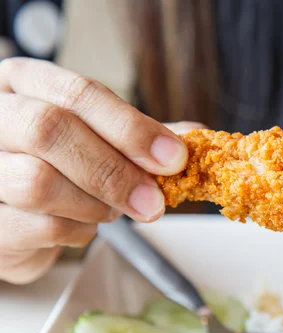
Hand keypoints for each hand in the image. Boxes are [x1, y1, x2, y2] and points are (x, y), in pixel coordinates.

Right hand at [0, 58, 195, 283]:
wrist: (13, 210)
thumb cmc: (58, 163)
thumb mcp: (98, 137)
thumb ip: (142, 136)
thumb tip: (197, 137)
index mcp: (26, 83)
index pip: (78, 93)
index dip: (132, 128)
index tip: (173, 158)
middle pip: (50, 130)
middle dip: (114, 171)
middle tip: (153, 201)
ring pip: (39, 181)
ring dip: (94, 204)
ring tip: (111, 209)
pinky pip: (36, 225)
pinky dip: (75, 231)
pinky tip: (82, 224)